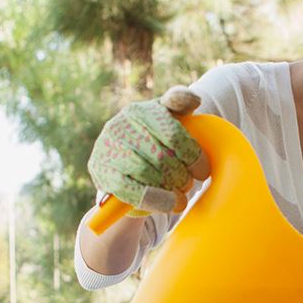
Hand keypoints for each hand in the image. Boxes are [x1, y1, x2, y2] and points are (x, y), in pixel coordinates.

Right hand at [87, 86, 210, 215]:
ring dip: (167, 188)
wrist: (123, 172)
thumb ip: (180, 105)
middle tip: (188, 184)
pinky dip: (154, 198)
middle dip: (180, 175)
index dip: (192, 155)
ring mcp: (108, 146)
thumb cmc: (154, 144)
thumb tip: (194, 98)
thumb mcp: (167, 122)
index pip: (173, 133)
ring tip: (179, 195)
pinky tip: (168, 203)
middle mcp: (121, 124)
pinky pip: (130, 189)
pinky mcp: (100, 170)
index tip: (202, 171)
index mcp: (142, 110)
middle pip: (162, 156)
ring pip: (146, 172)